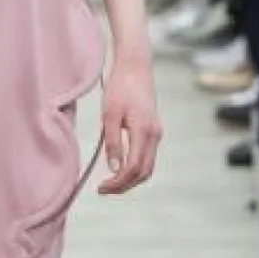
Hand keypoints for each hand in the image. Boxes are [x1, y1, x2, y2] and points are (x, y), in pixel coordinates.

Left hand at [98, 55, 161, 195]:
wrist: (135, 68)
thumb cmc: (119, 88)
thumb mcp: (109, 114)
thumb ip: (112, 142)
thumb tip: (113, 169)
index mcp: (144, 131)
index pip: (133, 168)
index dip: (118, 183)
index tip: (101, 188)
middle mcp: (155, 135)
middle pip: (143, 173)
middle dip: (124, 186)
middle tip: (103, 190)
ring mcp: (157, 133)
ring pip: (148, 167)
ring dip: (130, 179)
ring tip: (110, 183)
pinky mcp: (154, 130)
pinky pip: (147, 157)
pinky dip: (135, 168)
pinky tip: (119, 168)